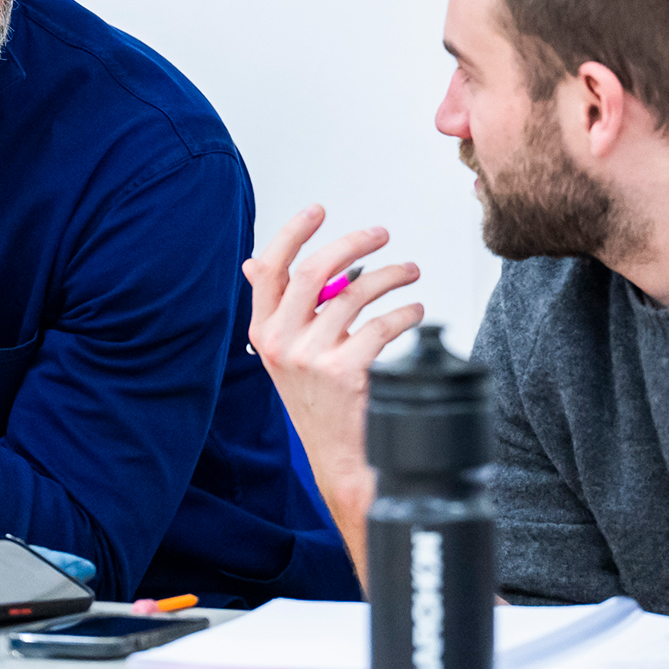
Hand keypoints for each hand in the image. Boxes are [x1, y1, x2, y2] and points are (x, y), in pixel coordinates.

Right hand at [242, 206, 423, 584]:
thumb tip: (252, 263)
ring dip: (391, 276)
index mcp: (263, 333)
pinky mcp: (344, 374)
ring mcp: (310, 360)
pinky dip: (405, 312)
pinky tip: (416, 310)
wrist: (339, 458)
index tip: (318, 210)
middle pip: (312, 272)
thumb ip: (275, 309)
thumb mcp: (284, 354)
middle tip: (382, 234)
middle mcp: (280, 344)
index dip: (292, 233)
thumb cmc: (318, 401)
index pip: (269, 270)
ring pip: (354, 294)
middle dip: (352, 243)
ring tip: (411, 273)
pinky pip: (380, 325)